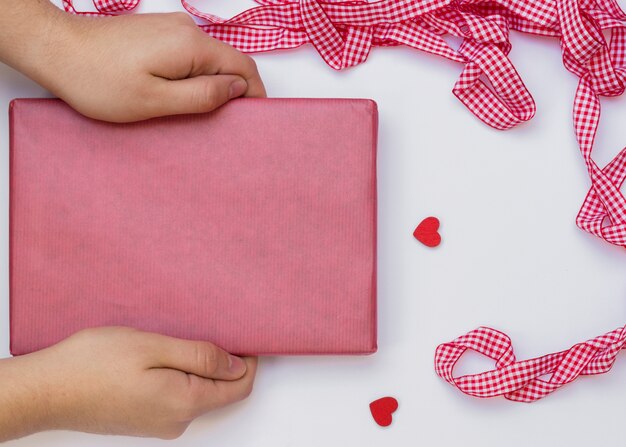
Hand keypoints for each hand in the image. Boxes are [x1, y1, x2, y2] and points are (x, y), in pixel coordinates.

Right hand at [0, 327, 256, 440]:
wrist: (44, 391)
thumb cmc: (92, 365)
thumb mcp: (153, 348)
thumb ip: (200, 358)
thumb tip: (238, 365)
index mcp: (185, 403)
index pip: (238, 387)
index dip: (249, 360)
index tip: (244, 335)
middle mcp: (177, 420)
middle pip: (220, 391)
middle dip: (225, 362)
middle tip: (211, 329)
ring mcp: (159, 424)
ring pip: (198, 393)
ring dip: (200, 368)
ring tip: (180, 339)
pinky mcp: (144, 420)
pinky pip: (177, 397)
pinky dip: (180, 377)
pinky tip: (161, 356)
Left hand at [5, 6, 265, 121]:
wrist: (56, 49)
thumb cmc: (98, 79)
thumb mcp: (155, 100)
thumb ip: (202, 95)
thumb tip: (236, 89)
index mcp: (192, 46)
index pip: (244, 67)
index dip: (255, 94)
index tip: (252, 120)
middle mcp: (187, 30)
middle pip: (229, 62)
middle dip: (235, 92)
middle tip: (225, 125)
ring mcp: (171, 29)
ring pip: (210, 60)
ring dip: (214, 85)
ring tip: (200, 115)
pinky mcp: (158, 33)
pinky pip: (191, 56)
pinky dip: (195, 77)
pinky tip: (180, 97)